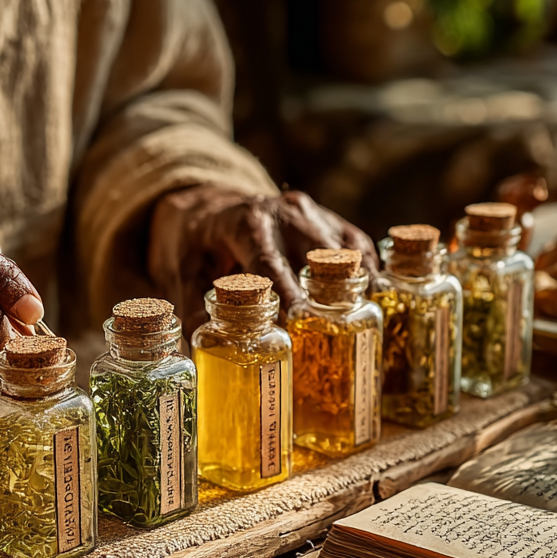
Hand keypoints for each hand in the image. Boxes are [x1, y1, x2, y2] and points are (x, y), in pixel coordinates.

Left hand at [149, 186, 376, 326]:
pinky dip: (370, 275)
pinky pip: (358, 249)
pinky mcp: (330, 223)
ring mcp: (313, 215)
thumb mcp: (179, 271)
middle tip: (336, 338)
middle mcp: (285, 212)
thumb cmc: (191, 241)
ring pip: (346, 252)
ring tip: (366, 327)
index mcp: (246, 220)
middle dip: (328, 298)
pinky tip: (377, 305)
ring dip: (357, 289)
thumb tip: (208, 351)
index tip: (300, 324)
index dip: (286, 294)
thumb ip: (192, 308)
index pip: (270, 261)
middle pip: (316, 258)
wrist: (207, 206)